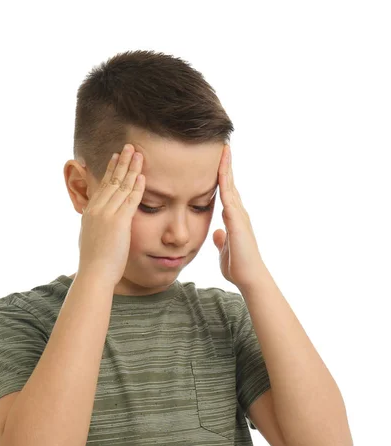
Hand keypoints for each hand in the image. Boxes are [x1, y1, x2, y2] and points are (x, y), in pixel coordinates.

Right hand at [77, 144, 144, 286]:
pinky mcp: (119, 221)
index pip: (102, 186)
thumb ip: (94, 228)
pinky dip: (137, 186)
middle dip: (122, 162)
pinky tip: (142, 175)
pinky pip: (131, 199)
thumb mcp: (90, 239)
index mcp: (90, 212)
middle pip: (112, 180)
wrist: (94, 273)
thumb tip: (95, 227)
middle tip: (129, 147)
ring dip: (131, 168)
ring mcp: (107, 214)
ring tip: (138, 154)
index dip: (110, 170)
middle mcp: (97, 209)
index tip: (116, 158)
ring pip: (121, 186)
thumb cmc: (94, 262)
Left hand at [212, 144, 268, 291]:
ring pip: (231, 186)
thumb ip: (222, 240)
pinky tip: (220, 170)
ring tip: (224, 149)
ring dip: (226, 167)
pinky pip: (229, 197)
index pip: (226, 192)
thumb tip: (218, 233)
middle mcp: (238, 213)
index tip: (218, 160)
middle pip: (230, 183)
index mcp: (234, 218)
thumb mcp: (225, 249)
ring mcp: (239, 215)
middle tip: (223, 145)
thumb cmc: (238, 266)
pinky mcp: (237, 221)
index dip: (222, 176)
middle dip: (226, 164)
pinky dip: (224, 183)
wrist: (249, 277)